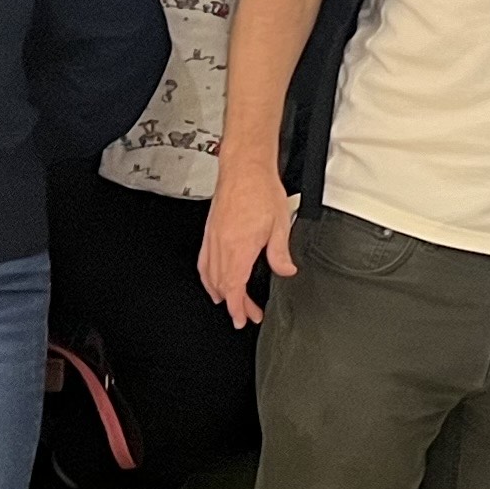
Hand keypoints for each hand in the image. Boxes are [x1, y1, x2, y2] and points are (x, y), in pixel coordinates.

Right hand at [197, 165, 299, 326]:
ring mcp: (213, 238)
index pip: (234, 288)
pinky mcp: (210, 231)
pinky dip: (208, 276)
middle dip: (233, 304)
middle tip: (245, 314)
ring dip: (219, 292)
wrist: (245, 168)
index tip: (242, 319)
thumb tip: (286, 270)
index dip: (237, 308)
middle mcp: (222, 246)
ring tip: (230, 302)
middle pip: (222, 286)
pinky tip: (213, 278)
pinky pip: (204, 261)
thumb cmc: (261, 190)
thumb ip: (281, 253)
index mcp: (239, 248)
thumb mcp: (280, 225)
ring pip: (209, 275)